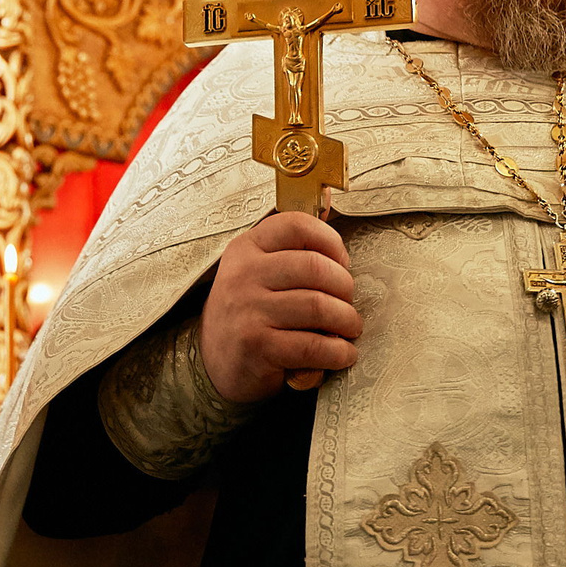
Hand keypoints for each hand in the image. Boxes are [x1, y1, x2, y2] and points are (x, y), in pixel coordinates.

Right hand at [201, 211, 361, 402]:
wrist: (216, 363)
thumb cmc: (250, 314)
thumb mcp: (258, 273)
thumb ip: (290, 247)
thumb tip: (330, 203)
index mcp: (246, 248)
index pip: (297, 226)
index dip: (331, 242)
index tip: (342, 264)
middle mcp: (243, 274)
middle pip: (315, 267)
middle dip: (345, 287)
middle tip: (348, 303)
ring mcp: (247, 310)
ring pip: (318, 306)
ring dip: (347, 321)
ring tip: (350, 328)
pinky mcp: (256, 346)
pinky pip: (313, 346)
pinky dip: (338, 352)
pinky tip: (342, 354)